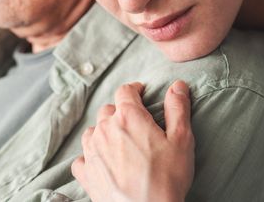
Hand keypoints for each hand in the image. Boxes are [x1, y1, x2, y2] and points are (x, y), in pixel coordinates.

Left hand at [72, 80, 194, 201]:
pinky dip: (89, 157)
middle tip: (135, 123)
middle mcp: (105, 129)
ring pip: (93, 131)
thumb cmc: (166, 178)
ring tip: (118, 142)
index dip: (135, 90)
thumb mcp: (181, 140)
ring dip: (104, 132)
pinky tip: (100, 163)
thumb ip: (178, 109)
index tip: (141, 92)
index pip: (125, 91)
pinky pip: (81, 158)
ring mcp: (92, 152)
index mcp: (128, 117)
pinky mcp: (86, 173)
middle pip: (108, 110)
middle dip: (121, 112)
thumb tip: (178, 86)